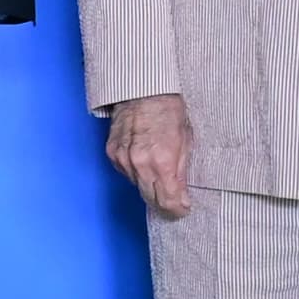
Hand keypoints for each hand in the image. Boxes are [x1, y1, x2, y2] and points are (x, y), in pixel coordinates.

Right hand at [104, 92, 194, 219]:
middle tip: (174, 201)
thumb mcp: (186, 141)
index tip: (183, 208)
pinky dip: (136, 171)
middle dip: (163, 203)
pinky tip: (144, 159)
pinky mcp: (112, 153)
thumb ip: (182, 172)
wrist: (143, 89)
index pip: (167, 201)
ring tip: (160, 173)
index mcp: (162, 161)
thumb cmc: (168, 110)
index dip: (177, 209)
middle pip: (150, 199)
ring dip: (150, 186)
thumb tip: (181, 197)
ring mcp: (123, 159)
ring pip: (137, 186)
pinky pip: (126, 172)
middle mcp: (140, 163)